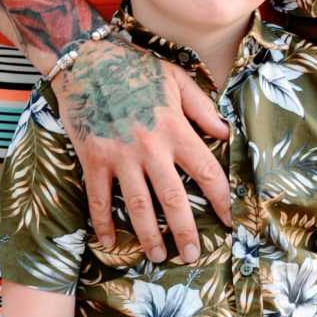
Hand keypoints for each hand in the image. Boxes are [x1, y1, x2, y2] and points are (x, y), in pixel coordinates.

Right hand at [54, 36, 229, 257]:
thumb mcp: (176, 79)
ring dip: (149, 235)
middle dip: (186, 230)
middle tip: (193, 255)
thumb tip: (226, 133)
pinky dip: (104, 223)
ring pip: (138, 205)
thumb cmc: (135, 68)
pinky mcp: (93, 159)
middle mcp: (150, 147)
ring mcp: (120, 156)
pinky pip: (98, 199)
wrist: (87, 61)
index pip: (206, 171)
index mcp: (174, 128)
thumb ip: (202, 108)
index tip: (229, 220)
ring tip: (158, 256)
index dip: (221, 198)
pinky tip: (110, 243)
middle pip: (173, 198)